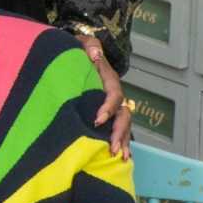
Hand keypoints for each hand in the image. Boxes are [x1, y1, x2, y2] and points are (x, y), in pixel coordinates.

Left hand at [78, 34, 132, 159]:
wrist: (78, 54)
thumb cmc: (79, 50)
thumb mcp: (82, 43)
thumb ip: (89, 45)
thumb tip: (94, 54)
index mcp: (109, 80)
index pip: (114, 95)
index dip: (108, 108)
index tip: (97, 121)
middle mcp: (114, 95)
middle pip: (123, 115)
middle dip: (119, 132)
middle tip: (113, 148)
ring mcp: (112, 106)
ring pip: (123, 125)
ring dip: (123, 141)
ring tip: (120, 158)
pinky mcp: (107, 114)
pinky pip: (117, 129)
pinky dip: (120, 142)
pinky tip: (118, 159)